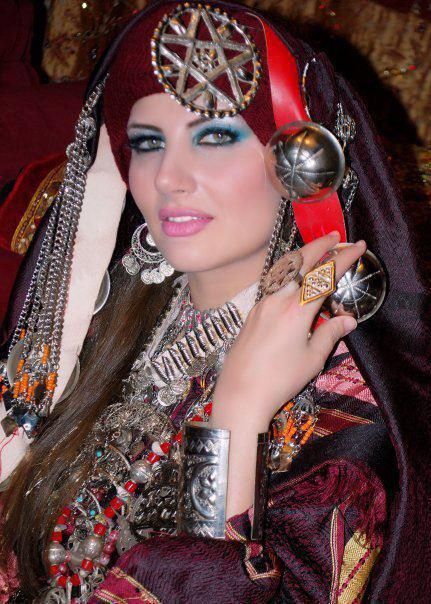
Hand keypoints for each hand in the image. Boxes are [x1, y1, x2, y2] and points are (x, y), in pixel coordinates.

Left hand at [211, 232, 365, 430]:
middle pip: (300, 263)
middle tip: (336, 236)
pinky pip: (272, 285)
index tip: (358, 246)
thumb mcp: (312, 360)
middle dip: (320, 246)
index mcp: (297, 311)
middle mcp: (277, 301)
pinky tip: (292, 278)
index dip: (344, 259)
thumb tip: (348, 319)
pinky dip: (287, 274)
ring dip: (302, 257)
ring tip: (315, 250)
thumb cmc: (279, 380)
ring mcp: (261, 305)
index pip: (325, 276)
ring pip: (283, 271)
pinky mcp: (252, 313)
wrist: (240, 393)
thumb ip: (331, 334)